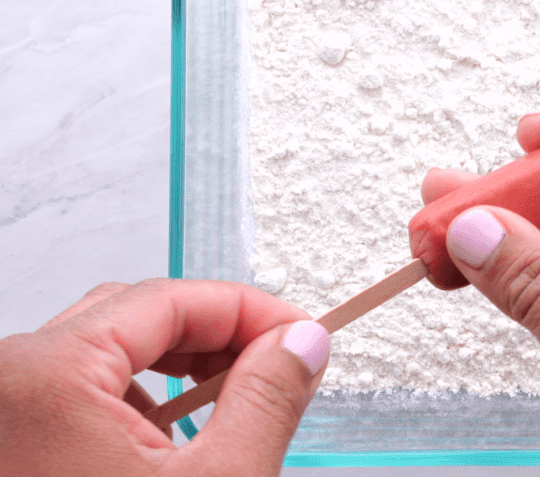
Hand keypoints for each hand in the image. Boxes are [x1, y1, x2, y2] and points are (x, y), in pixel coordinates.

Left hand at [0, 278, 330, 475]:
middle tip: (279, 365)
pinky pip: (80, 396)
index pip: (169, 299)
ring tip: (230, 412)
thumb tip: (300, 343)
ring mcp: (4, 417)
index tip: (302, 335)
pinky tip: (173, 448)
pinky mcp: (13, 446)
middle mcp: (7, 383)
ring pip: (106, 353)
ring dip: (179, 371)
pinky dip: (139, 405)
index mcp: (45, 377)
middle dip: (216, 337)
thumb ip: (267, 398)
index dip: (251, 309)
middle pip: (133, 316)